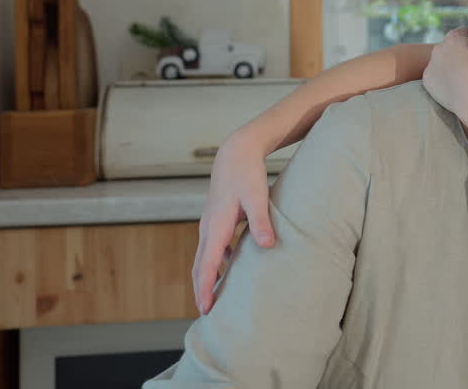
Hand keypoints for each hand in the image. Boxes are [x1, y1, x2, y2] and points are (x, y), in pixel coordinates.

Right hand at [193, 137, 273, 313]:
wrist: (235, 154)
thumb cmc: (247, 174)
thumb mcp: (258, 197)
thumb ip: (261, 222)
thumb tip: (267, 245)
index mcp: (216, 226)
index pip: (208, 264)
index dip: (206, 288)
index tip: (205, 308)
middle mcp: (208, 227)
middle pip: (200, 265)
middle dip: (202, 289)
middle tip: (206, 313)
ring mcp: (209, 224)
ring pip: (204, 257)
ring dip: (206, 277)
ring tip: (213, 296)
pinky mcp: (216, 220)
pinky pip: (212, 247)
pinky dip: (215, 262)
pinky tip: (228, 269)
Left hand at [422, 28, 467, 119]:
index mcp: (456, 36)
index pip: (464, 35)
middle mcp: (440, 46)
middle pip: (449, 48)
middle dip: (457, 56)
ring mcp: (431, 63)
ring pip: (440, 63)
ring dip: (448, 69)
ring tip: (462, 82)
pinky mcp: (427, 79)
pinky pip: (434, 78)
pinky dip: (441, 82)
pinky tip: (453, 90)